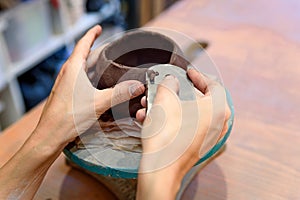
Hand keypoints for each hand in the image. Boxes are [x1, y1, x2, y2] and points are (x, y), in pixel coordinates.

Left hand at [0, 25, 144, 198]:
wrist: (50, 135)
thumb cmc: (69, 117)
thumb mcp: (99, 103)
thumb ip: (120, 93)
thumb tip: (137, 86)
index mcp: (73, 69)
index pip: (83, 44)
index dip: (92, 34)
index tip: (98, 28)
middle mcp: (66, 73)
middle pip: (81, 55)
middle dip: (94, 49)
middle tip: (107, 48)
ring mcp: (64, 84)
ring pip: (79, 68)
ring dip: (90, 63)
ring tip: (103, 64)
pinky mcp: (64, 94)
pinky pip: (77, 79)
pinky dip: (87, 76)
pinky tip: (94, 85)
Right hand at [136, 68, 230, 198]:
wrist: (161, 167)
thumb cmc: (166, 136)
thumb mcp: (165, 98)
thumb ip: (169, 83)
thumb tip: (171, 81)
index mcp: (217, 109)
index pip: (212, 84)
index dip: (198, 75)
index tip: (189, 73)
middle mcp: (217, 123)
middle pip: (201, 100)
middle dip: (180, 93)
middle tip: (171, 88)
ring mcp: (209, 137)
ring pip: (192, 114)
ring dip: (173, 107)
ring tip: (156, 105)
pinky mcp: (198, 146)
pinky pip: (188, 127)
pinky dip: (174, 120)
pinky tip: (156, 119)